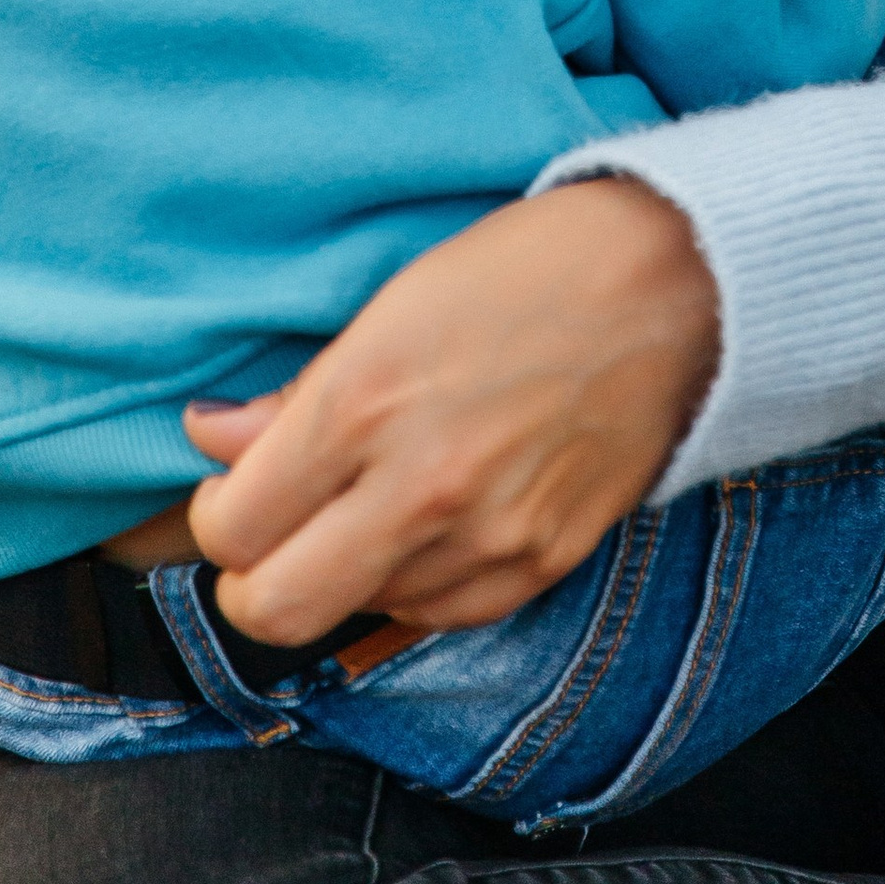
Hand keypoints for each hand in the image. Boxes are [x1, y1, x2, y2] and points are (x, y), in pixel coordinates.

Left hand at [185, 177, 718, 645]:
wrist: (674, 286)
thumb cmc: (528, 270)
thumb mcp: (393, 303)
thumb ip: (295, 394)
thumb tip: (210, 438)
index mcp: (364, 404)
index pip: (231, 527)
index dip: (218, 511)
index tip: (238, 485)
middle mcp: (417, 487)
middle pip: (270, 609)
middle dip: (253, 577)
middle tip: (274, 529)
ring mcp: (482, 539)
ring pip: (353, 613)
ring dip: (344, 573)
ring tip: (375, 499)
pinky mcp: (537, 567)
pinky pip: (434, 612)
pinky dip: (414, 580)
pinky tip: (433, 517)